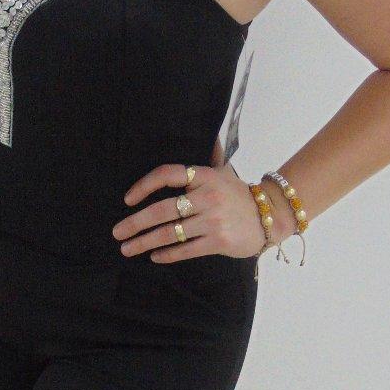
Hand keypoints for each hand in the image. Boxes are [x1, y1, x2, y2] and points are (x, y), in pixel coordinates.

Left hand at [114, 136, 265, 262]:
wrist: (272, 216)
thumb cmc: (239, 194)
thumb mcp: (223, 171)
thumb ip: (210, 155)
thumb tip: (207, 133)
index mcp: (205, 176)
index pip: (167, 174)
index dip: (144, 185)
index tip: (128, 198)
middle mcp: (208, 196)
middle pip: (163, 210)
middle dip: (135, 222)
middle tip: (117, 231)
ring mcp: (214, 220)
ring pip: (171, 233)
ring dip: (144, 242)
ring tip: (127, 248)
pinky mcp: (219, 241)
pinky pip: (186, 249)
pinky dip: (167, 254)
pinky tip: (154, 257)